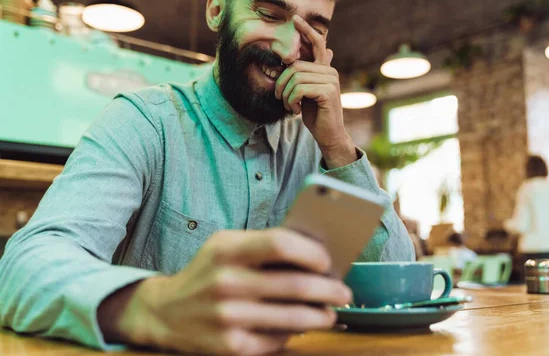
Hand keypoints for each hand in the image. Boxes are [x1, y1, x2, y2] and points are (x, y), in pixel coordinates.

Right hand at [98, 228, 351, 355]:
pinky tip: (300, 327)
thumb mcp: (225, 246)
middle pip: (295, 285)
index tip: (328, 261)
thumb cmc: (206, 273)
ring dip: (321, 315)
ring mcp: (228, 317)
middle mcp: (226, 282)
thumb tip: (315, 252)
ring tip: (331, 312)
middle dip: (329, 289)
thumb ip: (263, 244)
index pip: (281, 244)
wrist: (164, 312)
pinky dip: (295, 334)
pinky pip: (277, 340)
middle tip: (343, 291)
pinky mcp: (230, 346)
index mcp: (227, 250)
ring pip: (294, 317)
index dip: (312, 252)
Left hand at [274, 15, 355, 168]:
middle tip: (281, 98)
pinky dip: (292, 101)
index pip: (316, 43)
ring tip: (289, 106)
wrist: (328, 135)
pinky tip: (295, 110)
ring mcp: (331, 81)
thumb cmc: (315, 114)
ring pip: (295, 78)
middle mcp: (330, 71)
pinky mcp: (328, 92)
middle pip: (295, 66)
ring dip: (286, 95)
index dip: (306, 30)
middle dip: (282, 83)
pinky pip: (300, 89)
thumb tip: (291, 59)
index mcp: (325, 68)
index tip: (295, 19)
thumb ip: (302, 75)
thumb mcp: (305, 92)